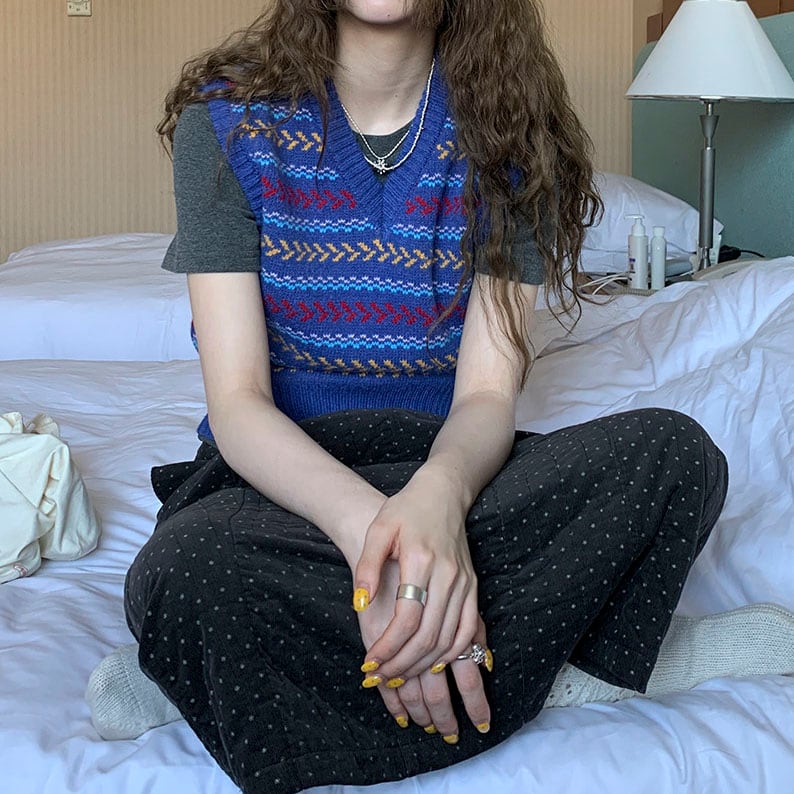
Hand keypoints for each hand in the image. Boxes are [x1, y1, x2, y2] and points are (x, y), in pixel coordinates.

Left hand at [353, 469, 491, 731]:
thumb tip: (360, 604)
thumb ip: (366, 566)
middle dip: (403, 664)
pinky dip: (453, 653)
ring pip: (449, 639)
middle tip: (381, 678)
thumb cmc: (406, 510)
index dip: (388, 647)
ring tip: (400, 676)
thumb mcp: (378, 530)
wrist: (443, 493)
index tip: (369, 663)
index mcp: (421, 560)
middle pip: (428, 636)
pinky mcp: (473, 587)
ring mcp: (464, 582)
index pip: (406, 618)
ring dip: (424, 665)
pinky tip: (433, 664)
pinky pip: (469, 630)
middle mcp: (448, 575)